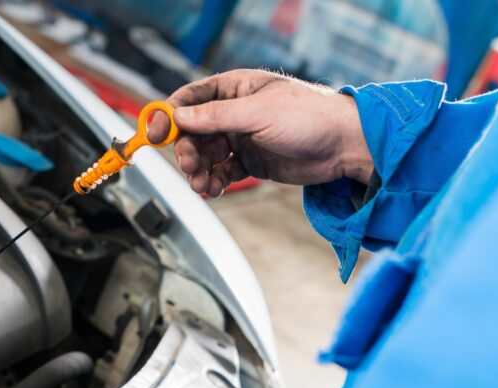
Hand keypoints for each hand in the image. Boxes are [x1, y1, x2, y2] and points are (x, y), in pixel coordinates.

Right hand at [148, 69, 372, 196]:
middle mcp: (233, 113)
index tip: (154, 133)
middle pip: (192, 132)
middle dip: (186, 152)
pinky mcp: (250, 162)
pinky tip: (215, 189)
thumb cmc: (310, 116)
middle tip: (190, 167)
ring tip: (204, 186)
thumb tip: (179, 116)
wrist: (344, 146)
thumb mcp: (258, 113)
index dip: (168, 116)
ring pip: (205, 156)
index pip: (189, 99)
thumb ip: (216, 116)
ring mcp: (241, 138)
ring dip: (199, 172)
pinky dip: (215, 182)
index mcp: (233, 89)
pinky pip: (222, 172)